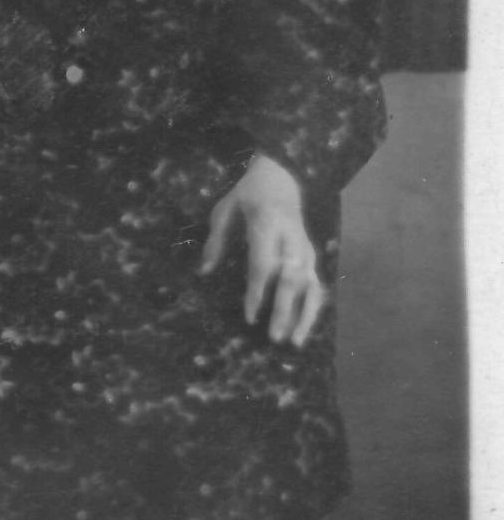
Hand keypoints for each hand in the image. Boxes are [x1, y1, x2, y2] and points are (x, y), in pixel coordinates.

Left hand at [199, 152, 325, 346]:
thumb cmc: (248, 195)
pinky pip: (316, 284)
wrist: (282, 176)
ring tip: (295, 342)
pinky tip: (303, 329)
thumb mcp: (225, 209)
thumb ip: (215, 241)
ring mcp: (306, 248)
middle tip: (273, 338)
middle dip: (284, 311)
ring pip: (311, 285)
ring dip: (305, 315)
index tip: (250, 317)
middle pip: (291, 280)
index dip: (258, 292)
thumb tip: (203, 272)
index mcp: (268, 225)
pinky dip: (312, 308)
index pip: (265, 265)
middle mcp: (292, 239)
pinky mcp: (312, 255)